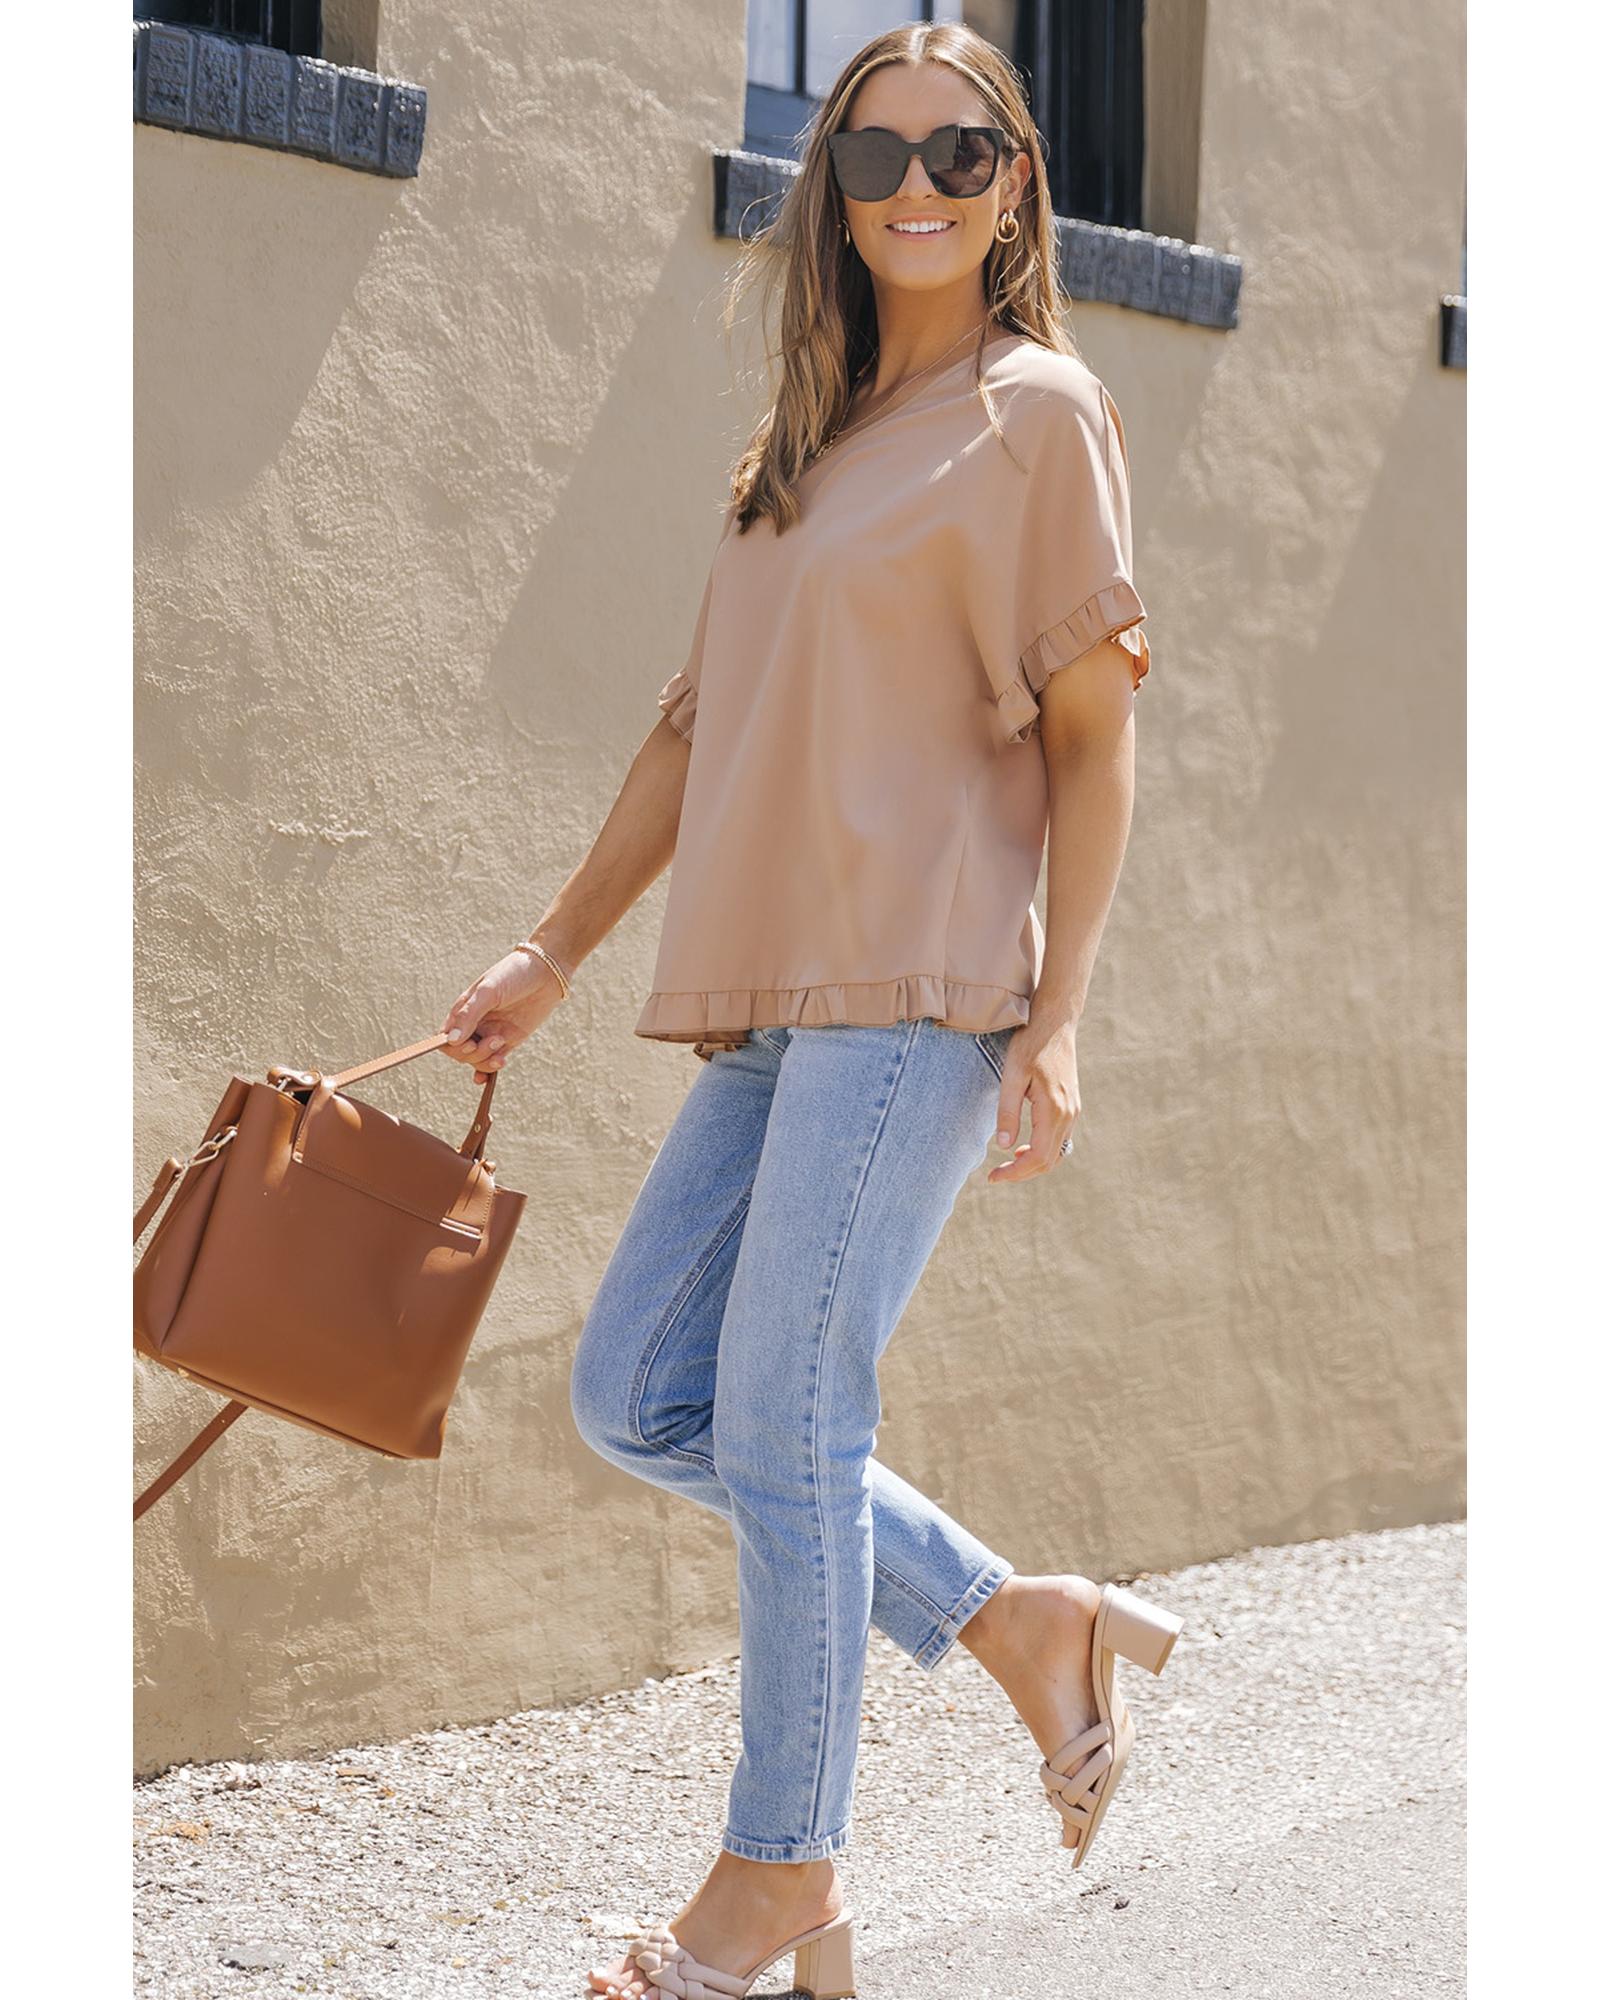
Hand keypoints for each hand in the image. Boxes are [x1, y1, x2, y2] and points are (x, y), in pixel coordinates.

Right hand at [438, 946, 567, 1083]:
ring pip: (476, 1059)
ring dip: (484, 1059)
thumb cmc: (513, 974)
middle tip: (494, 1040)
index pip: (444, 1036)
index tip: (466, 1043)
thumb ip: (469, 1015)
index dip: (450, 1045)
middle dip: (473, 1053)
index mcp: (463, 1009)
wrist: (546, 972)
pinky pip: (492, 1061)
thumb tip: (451, 1040)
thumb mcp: (489, 991)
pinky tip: (484, 1079)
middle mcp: (474, 1023)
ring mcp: (491, 1033)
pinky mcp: (509, 1040)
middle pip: (460, 1051)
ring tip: (501, 1043)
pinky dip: (486, 1071)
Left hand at [987, 1019, 1080, 1183]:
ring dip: (1033, 1164)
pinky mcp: (1072, 1106)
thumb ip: (1008, 1111)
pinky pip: (1060, 1140)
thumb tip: (1004, 1146)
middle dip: (1023, 1173)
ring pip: (1057, 1153)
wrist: (1055, 1023)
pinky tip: (1024, 1146)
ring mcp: (1074, 1111)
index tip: (993, 1176)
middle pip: (1049, 1161)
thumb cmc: (1030, 1044)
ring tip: (1008, 1164)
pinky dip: (1043, 1151)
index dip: (1016, 1173)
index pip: (1038, 1157)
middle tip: (996, 1175)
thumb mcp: (1012, 1075)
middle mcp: (1069, 1114)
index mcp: (1054, 1109)